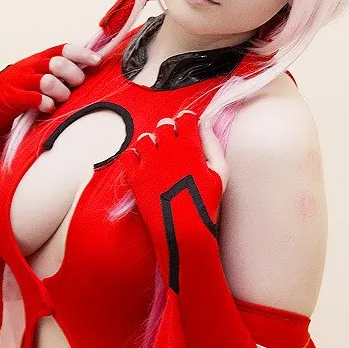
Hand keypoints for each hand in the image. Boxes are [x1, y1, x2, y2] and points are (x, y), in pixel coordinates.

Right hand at [0, 41, 101, 136]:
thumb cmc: (18, 95)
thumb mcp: (37, 79)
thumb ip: (57, 74)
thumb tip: (86, 72)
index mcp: (37, 61)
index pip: (62, 49)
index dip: (81, 53)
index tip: (97, 61)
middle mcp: (29, 67)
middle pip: (58, 63)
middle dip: (72, 76)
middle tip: (75, 86)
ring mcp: (19, 82)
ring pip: (47, 80)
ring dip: (60, 92)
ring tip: (59, 100)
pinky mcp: (11, 98)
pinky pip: (34, 99)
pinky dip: (45, 104)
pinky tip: (47, 108)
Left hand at [118, 110, 227, 289]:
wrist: (182, 230)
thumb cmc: (205, 203)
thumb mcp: (220, 172)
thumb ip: (212, 144)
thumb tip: (205, 125)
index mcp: (190, 145)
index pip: (185, 117)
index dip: (187, 122)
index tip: (187, 131)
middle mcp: (167, 149)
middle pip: (164, 124)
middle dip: (169, 131)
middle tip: (173, 146)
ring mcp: (148, 162)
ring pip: (145, 138)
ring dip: (152, 143)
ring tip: (159, 157)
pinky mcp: (134, 176)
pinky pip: (128, 155)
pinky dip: (134, 156)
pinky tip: (144, 166)